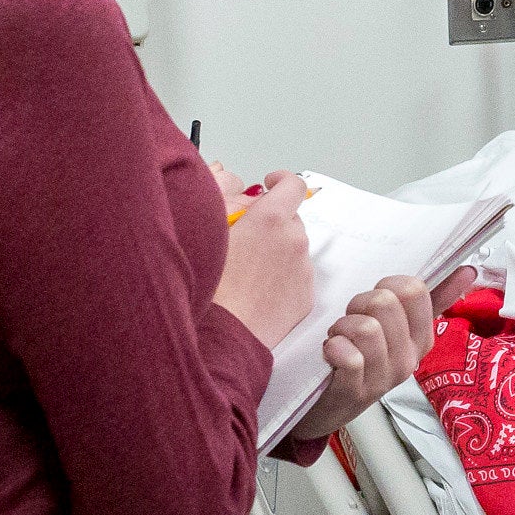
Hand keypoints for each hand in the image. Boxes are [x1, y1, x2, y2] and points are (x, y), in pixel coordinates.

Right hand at [213, 170, 315, 348]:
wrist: (224, 333)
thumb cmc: (210, 288)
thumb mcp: (209, 233)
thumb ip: (229, 207)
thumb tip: (242, 198)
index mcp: (270, 220)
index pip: (292, 185)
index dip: (281, 180)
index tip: (271, 184)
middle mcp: (294, 240)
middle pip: (291, 218)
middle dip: (272, 222)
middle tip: (246, 238)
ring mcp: (303, 269)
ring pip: (294, 248)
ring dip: (277, 251)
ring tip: (248, 271)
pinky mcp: (306, 295)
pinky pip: (297, 275)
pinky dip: (282, 276)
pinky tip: (258, 289)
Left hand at [283, 276, 437, 445]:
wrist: (331, 405)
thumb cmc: (363, 357)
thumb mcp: (398, 328)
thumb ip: (432, 299)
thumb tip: (468, 270)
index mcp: (422, 339)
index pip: (415, 290)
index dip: (388, 285)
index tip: (377, 302)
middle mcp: (409, 359)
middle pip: (385, 302)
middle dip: (359, 304)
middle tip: (352, 322)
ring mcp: (385, 378)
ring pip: (366, 328)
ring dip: (342, 327)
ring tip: (340, 340)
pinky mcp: (357, 392)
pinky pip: (350, 356)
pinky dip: (334, 348)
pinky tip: (331, 355)